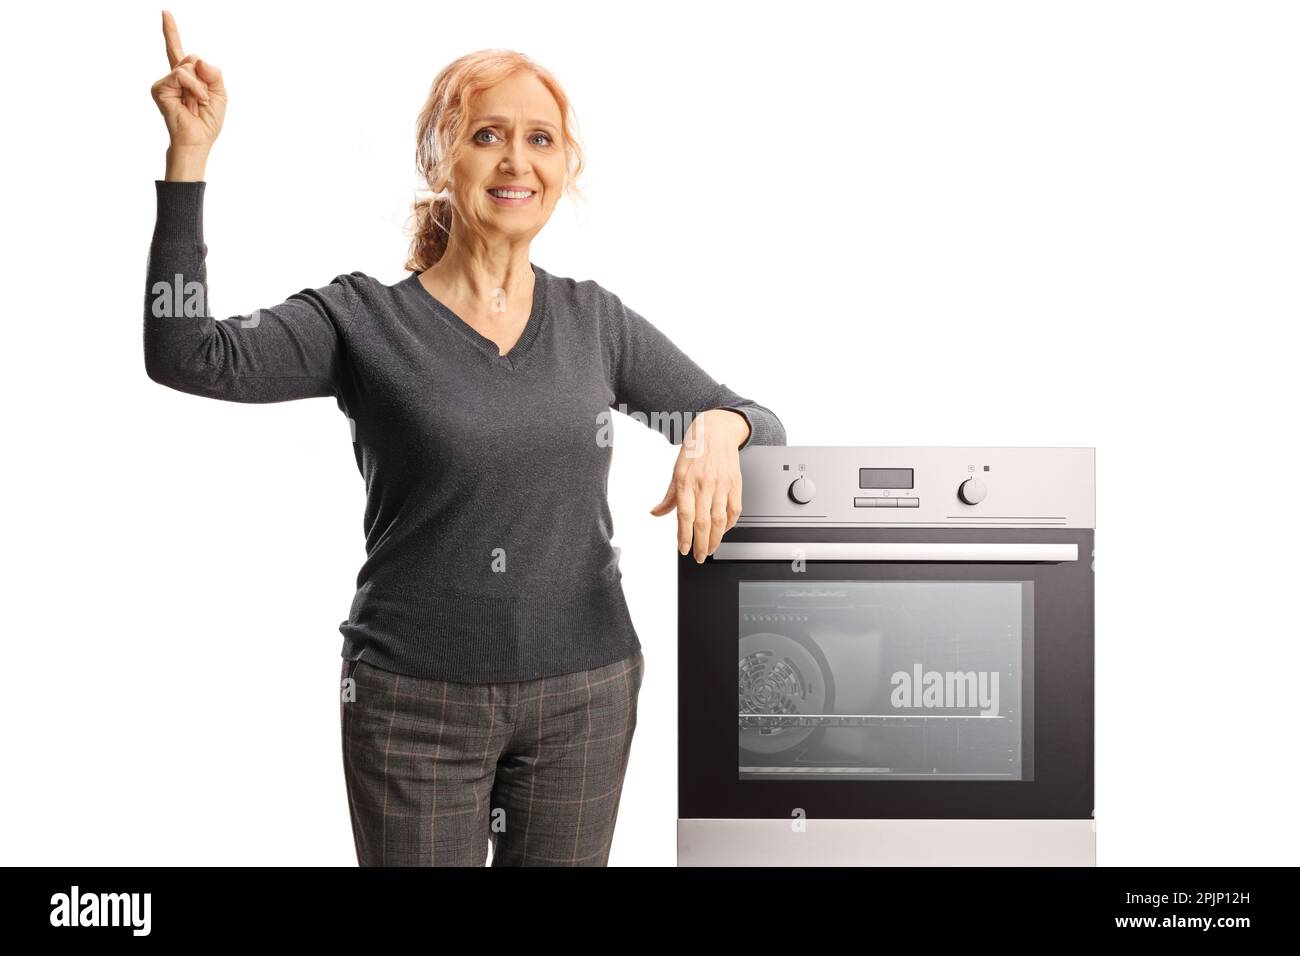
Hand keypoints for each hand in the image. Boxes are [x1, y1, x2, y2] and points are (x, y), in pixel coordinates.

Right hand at [150, 10, 225, 153]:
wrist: (198, 140)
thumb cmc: (207, 122)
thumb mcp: (220, 94)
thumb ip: (214, 74)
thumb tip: (197, 60)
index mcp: (186, 77)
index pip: (178, 50)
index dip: (171, 32)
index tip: (165, 13)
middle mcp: (173, 77)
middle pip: (192, 58)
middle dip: (204, 78)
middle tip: (202, 100)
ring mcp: (165, 82)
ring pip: (188, 66)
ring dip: (200, 86)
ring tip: (198, 103)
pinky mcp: (159, 88)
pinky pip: (181, 75)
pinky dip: (194, 87)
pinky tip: (194, 102)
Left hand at [649, 409, 749, 562]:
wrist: (716, 431)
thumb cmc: (694, 450)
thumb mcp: (676, 472)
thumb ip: (669, 496)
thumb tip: (656, 513)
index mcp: (686, 482)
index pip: (684, 515)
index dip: (684, 535)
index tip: (684, 549)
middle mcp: (704, 484)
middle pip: (703, 522)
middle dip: (701, 544)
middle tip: (699, 556)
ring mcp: (721, 484)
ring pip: (720, 519)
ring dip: (715, 539)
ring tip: (710, 549)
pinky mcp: (735, 484)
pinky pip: (735, 510)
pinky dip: (730, 525)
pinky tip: (723, 531)